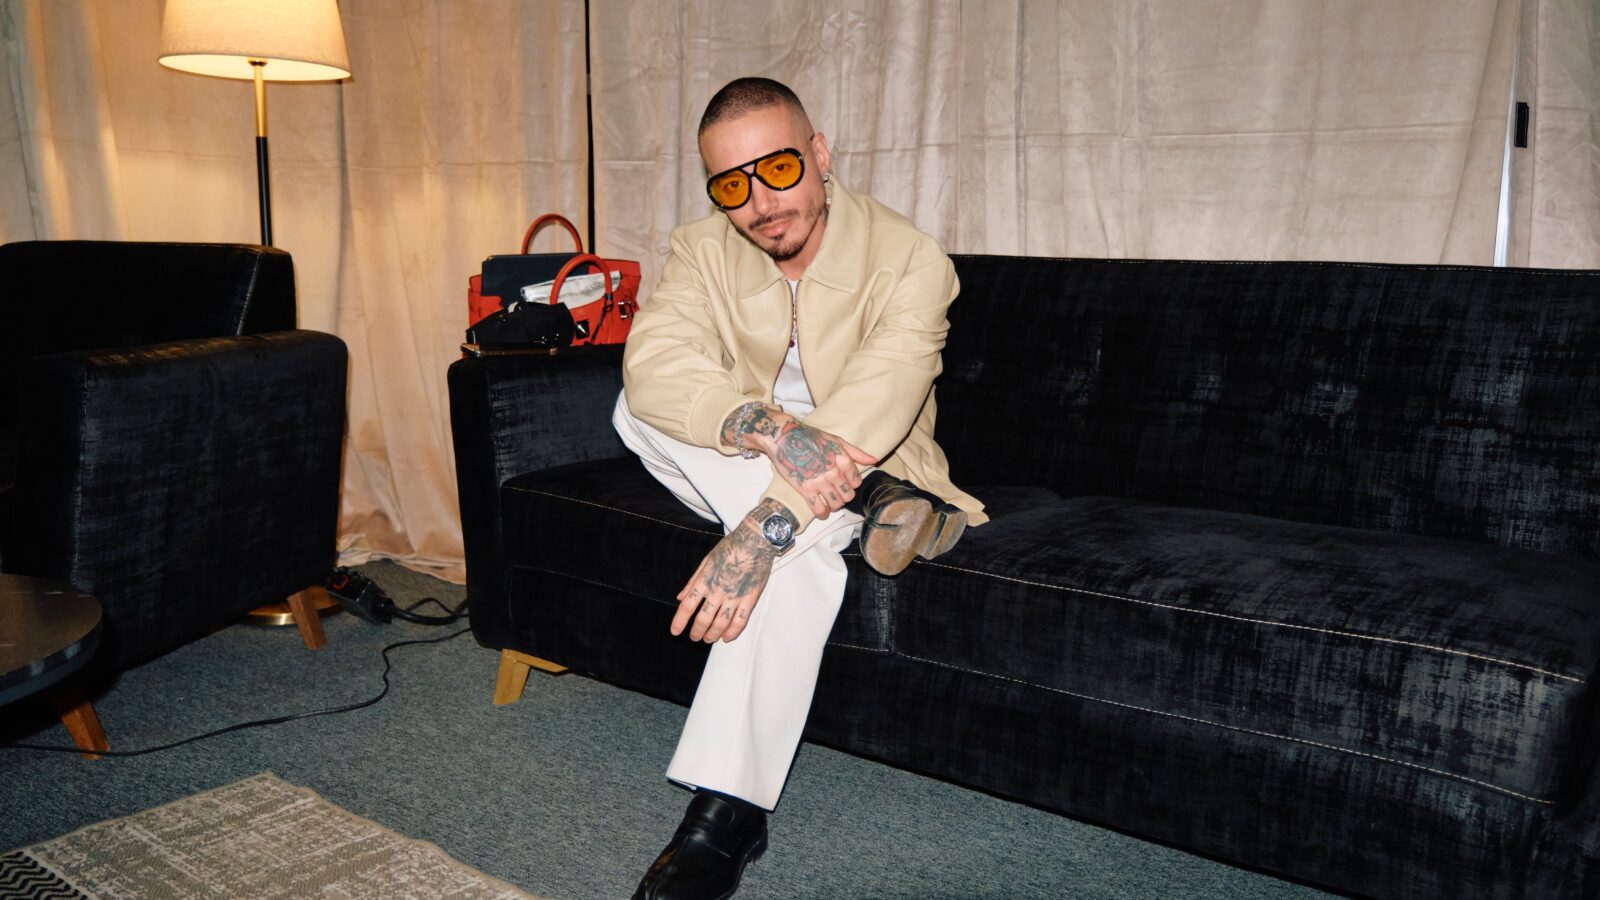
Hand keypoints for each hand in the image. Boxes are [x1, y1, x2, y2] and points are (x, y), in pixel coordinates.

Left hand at [673, 508, 777, 642]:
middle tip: (694, 637)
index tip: (675, 631)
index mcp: (705, 580)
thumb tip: (680, 597)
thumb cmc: (730, 547)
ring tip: (709, 639)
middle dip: (696, 632)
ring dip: (712, 635)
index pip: (687, 606)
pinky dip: (733, 632)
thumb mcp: (706, 561)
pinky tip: (727, 637)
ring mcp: (735, 596)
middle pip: (703, 619)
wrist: (755, 541)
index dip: (679, 621)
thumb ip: (693, 581)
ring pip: (721, 624)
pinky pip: (740, 621)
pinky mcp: (750, 598)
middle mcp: (718, 591)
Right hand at [727, 405, 876, 519]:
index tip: (844, 483)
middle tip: (836, 493)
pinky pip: (818, 509)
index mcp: (844, 460)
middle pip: (848, 496)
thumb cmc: (811, 438)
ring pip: (835, 505)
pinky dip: (821, 513)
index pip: (856, 483)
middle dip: (843, 496)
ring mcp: (820, 482)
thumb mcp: (837, 440)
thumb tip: (874, 460)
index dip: (851, 484)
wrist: (785, 438)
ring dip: (834, 506)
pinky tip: (821, 512)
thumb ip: (857, 453)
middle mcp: (834, 473)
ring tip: (829, 502)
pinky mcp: (805, 489)